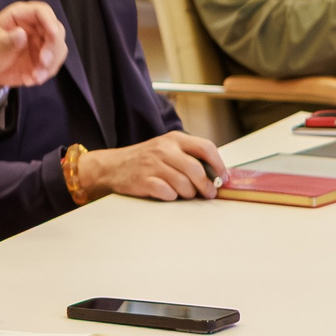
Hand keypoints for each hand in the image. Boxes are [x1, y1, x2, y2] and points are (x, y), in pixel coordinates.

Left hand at [0, 0, 67, 90]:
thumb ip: (7, 40)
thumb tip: (22, 33)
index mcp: (20, 15)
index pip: (41, 11)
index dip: (50, 21)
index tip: (53, 34)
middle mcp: (35, 26)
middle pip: (56, 29)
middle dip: (53, 47)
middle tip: (43, 63)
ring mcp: (41, 41)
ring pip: (58, 48)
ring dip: (51, 63)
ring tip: (35, 77)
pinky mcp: (43, 57)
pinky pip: (53, 63)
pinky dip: (46, 73)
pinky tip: (32, 80)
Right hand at [76, 132, 225, 202]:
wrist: (112, 167)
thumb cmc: (144, 160)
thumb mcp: (166, 149)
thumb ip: (188, 156)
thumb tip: (216, 173)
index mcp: (174, 139)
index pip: (206, 147)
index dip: (218, 164)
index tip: (222, 176)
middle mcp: (164, 149)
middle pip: (196, 169)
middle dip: (206, 185)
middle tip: (209, 193)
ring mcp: (152, 165)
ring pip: (184, 184)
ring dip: (190, 193)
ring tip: (187, 194)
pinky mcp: (143, 180)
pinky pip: (167, 192)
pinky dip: (172, 197)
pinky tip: (169, 194)